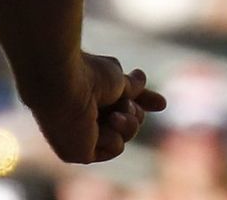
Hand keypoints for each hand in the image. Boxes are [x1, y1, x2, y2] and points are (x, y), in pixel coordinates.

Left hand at [30, 53, 167, 164]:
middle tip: (126, 104)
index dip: (141, 102)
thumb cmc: (86, 74)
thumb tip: (141, 78)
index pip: (120, 102)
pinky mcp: (77, 151)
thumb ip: (131, 85)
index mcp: (88, 92)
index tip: (161, 103)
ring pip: (124, 136)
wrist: (64, 83)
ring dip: (127, 124)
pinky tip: (98, 127)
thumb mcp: (118, 77)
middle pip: (127, 121)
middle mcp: (82, 113)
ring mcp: (80, 133)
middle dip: (135, 113)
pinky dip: (111, 138)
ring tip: (114, 114)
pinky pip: (112, 149)